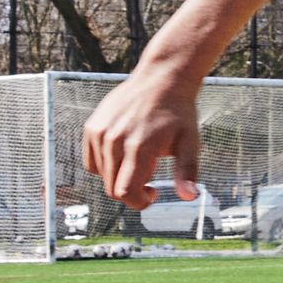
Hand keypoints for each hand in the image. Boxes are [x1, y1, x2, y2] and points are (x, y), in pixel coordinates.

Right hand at [81, 69, 203, 208]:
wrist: (162, 79)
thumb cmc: (178, 113)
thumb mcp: (190, 143)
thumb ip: (187, 172)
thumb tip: (189, 197)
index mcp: (138, 147)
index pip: (125, 192)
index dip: (139, 202)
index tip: (153, 193)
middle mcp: (114, 141)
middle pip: (112, 188)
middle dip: (131, 191)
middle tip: (151, 175)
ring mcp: (100, 133)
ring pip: (101, 176)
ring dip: (119, 176)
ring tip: (140, 158)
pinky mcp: (92, 127)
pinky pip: (92, 161)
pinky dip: (106, 165)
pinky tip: (124, 152)